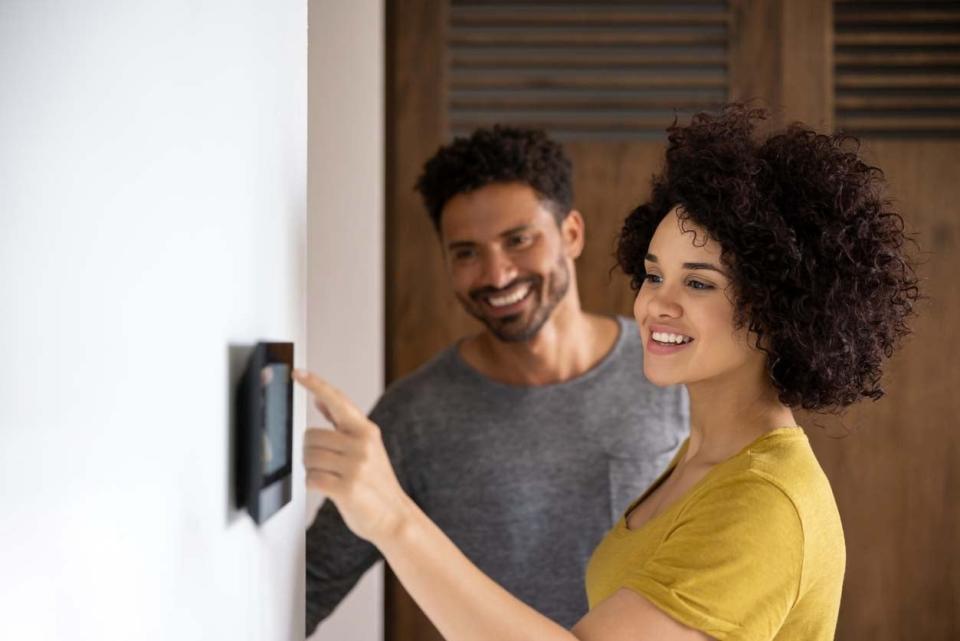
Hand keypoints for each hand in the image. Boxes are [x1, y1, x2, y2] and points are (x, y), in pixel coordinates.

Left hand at [293, 368, 412, 544]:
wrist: (394, 517)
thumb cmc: (376, 482)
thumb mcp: (366, 448)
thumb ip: (342, 424)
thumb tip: (320, 401)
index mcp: (366, 430)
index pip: (337, 400)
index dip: (315, 384)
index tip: (297, 372)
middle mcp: (362, 444)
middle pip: (310, 436)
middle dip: (310, 452)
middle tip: (325, 464)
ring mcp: (356, 466)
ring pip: (308, 458)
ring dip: (312, 469)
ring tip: (330, 477)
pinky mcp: (347, 488)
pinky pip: (311, 479)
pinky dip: (313, 484)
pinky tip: (327, 488)